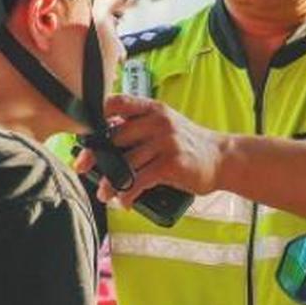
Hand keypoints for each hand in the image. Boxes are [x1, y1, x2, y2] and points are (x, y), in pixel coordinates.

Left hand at [86, 95, 226, 209]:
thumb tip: (104, 141)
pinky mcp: (171, 163)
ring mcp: (165, 141)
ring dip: (111, 182)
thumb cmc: (188, 145)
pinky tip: (126, 201)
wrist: (222, 158)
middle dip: (95, 155)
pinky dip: (128, 194)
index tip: (84, 134)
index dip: (96, 117)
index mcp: (153, 109)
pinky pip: (140, 180)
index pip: (116, 103)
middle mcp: (158, 121)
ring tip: (105, 194)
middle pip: (115, 136)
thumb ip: (139, 127)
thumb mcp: (165, 126)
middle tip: (83, 168)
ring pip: (125, 163)